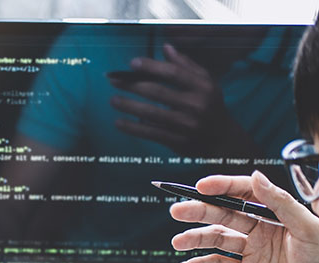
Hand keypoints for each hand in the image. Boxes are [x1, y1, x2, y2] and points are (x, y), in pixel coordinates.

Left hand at [109, 43, 256, 155]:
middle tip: (114, 80)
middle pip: (158, 92)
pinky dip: (132, 128)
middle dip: (132, 85)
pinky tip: (119, 122)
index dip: (151, 67)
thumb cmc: (210, 106)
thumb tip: (167, 48)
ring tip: (113, 100)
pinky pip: (150, 133)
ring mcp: (186, 125)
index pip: (173, 73)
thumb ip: (186, 65)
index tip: (132, 63)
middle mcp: (195, 105)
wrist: (222, 140)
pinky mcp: (177, 141)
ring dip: (128, 106)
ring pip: (151, 113)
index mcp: (203, 87)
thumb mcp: (206, 83)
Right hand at [170, 171, 318, 262]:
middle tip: (179, 211)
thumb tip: (257, 177)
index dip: (223, 188)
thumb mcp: (309, 230)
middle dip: (200, 211)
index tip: (203, 187)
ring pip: (217, 240)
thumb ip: (282, 203)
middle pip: (225, 215)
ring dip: (195, 239)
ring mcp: (253, 253)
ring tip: (179, 242)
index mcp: (279, 215)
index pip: (246, 194)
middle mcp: (263, 231)